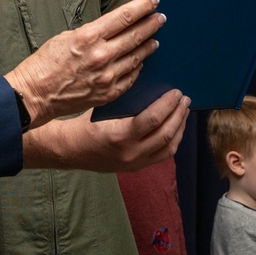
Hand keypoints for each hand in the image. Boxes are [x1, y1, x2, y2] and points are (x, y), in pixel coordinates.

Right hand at [4, 0, 163, 128]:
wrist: (34, 94)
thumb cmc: (44, 64)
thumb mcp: (65, 37)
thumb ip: (91, 32)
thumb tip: (112, 27)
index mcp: (88, 37)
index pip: (124, 17)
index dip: (142, 7)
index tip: (153, 1)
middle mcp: (101, 56)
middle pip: (135, 35)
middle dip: (151, 25)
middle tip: (160, 18)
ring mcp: (106, 76)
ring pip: (136, 57)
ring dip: (148, 46)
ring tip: (154, 39)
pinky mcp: (108, 93)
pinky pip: (130, 78)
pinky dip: (137, 67)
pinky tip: (140, 61)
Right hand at [22, 89, 190, 170]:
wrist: (70, 149)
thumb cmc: (85, 123)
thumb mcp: (104, 108)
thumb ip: (127, 102)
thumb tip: (152, 87)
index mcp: (119, 135)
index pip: (152, 119)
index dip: (168, 104)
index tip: (176, 92)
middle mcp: (130, 153)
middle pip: (165, 134)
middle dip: (179, 115)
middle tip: (184, 99)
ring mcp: (134, 163)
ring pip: (168, 148)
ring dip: (180, 128)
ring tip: (184, 112)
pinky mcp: (136, 167)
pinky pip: (162, 155)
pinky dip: (172, 140)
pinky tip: (175, 127)